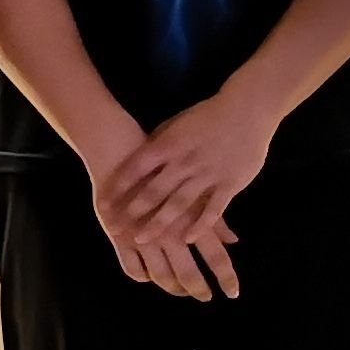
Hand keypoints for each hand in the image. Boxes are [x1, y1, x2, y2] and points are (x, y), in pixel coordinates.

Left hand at [102, 90, 278, 241]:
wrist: (247, 110)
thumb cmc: (207, 116)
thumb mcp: (175, 124)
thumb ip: (158, 144)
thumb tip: (138, 162)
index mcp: (168, 144)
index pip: (136, 168)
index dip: (118, 188)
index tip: (102, 205)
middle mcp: (184, 161)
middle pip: (153, 190)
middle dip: (132, 211)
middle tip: (114, 229)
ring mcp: (207, 174)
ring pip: (179, 204)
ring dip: (159, 223)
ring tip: (142, 240)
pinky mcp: (229, 183)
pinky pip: (213, 209)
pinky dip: (200, 225)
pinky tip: (187, 239)